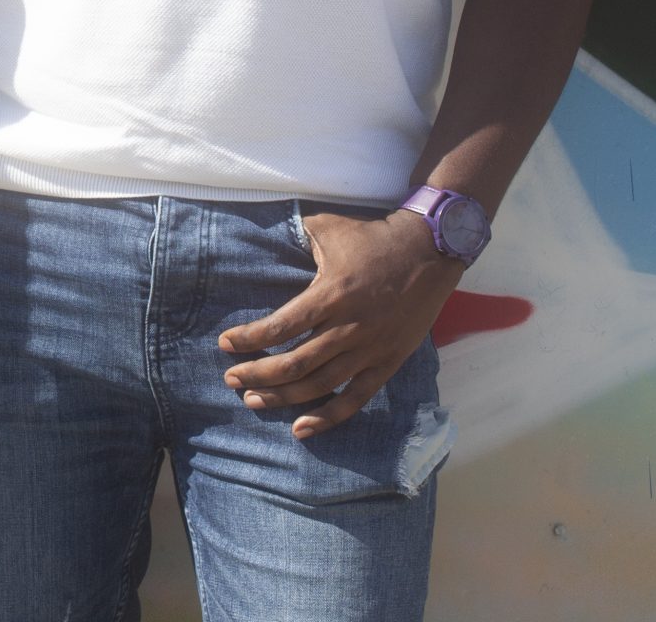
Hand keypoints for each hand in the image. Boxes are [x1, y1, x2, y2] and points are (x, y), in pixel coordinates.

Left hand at [219, 209, 462, 436]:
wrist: (430, 251)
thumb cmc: (372, 237)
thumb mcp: (327, 228)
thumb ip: (295, 236)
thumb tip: (264, 234)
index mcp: (331, 294)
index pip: (282, 326)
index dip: (250, 339)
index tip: (225, 344)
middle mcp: (349, 327)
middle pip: (296, 363)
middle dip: (258, 374)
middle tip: (232, 379)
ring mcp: (371, 349)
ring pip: (321, 384)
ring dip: (284, 397)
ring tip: (253, 401)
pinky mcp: (389, 362)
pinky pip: (356, 397)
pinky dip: (329, 416)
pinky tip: (302, 428)